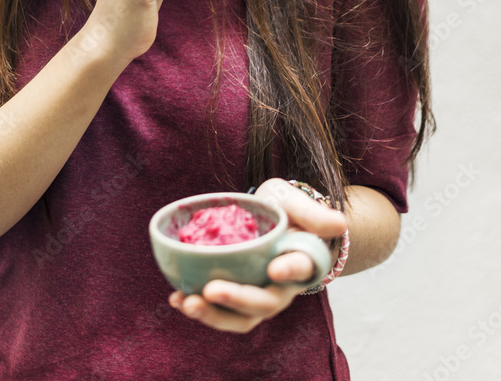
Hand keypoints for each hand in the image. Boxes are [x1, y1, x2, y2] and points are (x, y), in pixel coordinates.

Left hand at [168, 178, 347, 333]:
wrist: (269, 219)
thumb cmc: (283, 208)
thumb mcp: (293, 199)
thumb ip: (311, 211)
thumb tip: (339, 224)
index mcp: (302, 260)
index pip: (301, 267)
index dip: (291, 269)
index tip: (276, 268)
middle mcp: (282, 287)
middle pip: (265, 302)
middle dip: (237, 299)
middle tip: (211, 290)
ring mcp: (258, 296)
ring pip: (241, 318)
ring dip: (213, 315)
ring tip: (187, 302)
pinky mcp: (235, 298)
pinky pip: (220, 311)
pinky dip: (199, 308)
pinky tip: (177, 298)